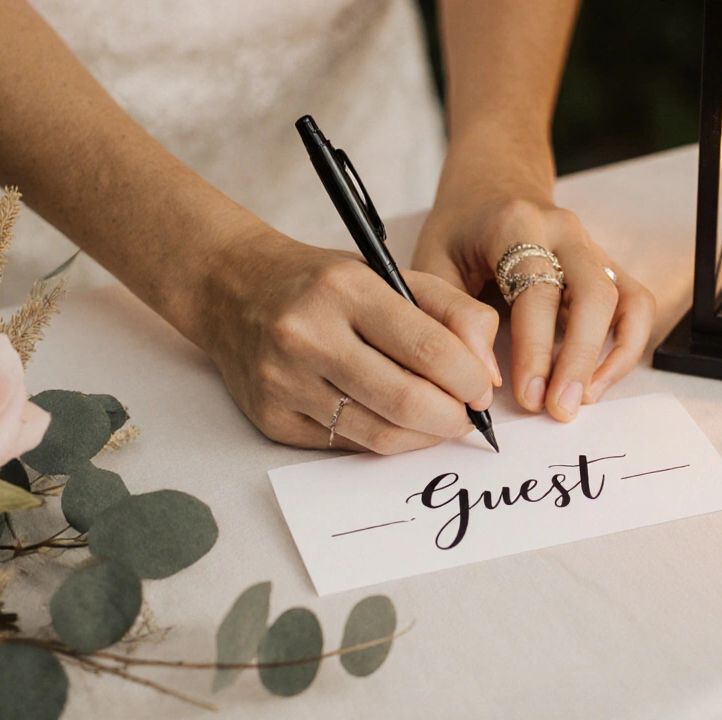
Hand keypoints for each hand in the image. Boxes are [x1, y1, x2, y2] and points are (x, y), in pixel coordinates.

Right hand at [192, 231, 500, 453]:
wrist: (233, 289)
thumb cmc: (324, 284)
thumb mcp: (390, 274)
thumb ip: (453, 312)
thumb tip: (489, 373)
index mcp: (345, 289)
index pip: (428, 349)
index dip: (469, 379)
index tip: (483, 389)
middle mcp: (307, 335)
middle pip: (406, 400)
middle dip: (452, 417)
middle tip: (467, 415)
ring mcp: (283, 381)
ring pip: (379, 434)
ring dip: (423, 436)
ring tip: (438, 421)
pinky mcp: (271, 418)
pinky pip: (346, 445)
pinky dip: (383, 440)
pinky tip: (394, 423)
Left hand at [414, 154, 654, 422]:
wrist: (489, 189)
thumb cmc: (458, 232)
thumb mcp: (432, 265)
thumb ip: (453, 318)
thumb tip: (486, 376)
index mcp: (517, 223)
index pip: (537, 290)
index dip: (534, 349)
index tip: (525, 396)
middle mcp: (564, 231)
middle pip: (593, 294)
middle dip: (578, 359)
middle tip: (557, 409)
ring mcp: (593, 247)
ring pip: (625, 300)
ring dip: (609, 358)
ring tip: (581, 400)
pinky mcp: (607, 266)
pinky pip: (637, 305)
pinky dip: (626, 346)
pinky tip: (597, 381)